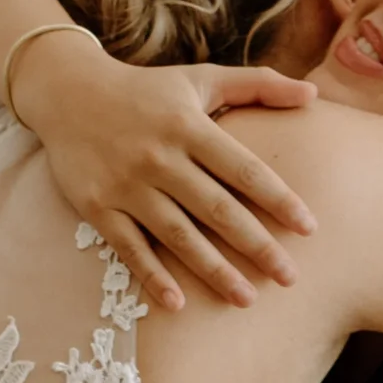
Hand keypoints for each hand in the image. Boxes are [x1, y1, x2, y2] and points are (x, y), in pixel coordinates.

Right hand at [16, 48, 318, 310]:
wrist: (67, 92)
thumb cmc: (147, 91)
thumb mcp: (201, 79)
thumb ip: (259, 85)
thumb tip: (315, 95)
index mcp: (190, 126)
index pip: (244, 169)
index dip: (279, 199)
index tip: (309, 228)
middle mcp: (160, 157)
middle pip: (217, 209)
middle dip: (256, 245)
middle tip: (290, 278)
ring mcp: (127, 185)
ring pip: (178, 235)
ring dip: (213, 270)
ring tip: (246, 299)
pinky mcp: (98, 206)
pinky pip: (129, 248)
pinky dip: (152, 277)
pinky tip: (178, 304)